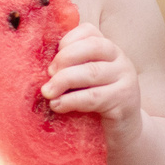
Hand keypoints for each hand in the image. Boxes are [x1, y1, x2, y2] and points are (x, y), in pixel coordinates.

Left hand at [42, 23, 143, 145]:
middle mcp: (121, 60)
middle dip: (64, 59)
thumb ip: (70, 68)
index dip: (67, 41)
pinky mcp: (124, 101)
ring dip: (63, 81)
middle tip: (48, 74)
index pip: (89, 31)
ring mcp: (126, 79)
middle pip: (91, 47)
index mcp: (109, 49)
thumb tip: (39, 63)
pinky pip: (94, 97)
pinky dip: (71, 100)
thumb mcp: (84, 81)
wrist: (122, 134)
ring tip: (47, 93)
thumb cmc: (96, 104)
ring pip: (91, 72)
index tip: (52, 58)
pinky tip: (57, 105)